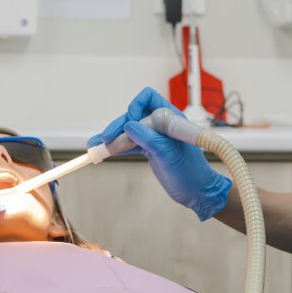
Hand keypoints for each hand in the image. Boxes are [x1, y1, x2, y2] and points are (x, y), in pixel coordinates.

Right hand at [89, 88, 229, 220]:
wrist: (197, 193)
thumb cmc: (191, 173)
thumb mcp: (170, 155)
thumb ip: (150, 139)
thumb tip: (129, 126)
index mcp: (171, 119)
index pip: (149, 99)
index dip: (136, 106)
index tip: (129, 122)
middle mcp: (161, 124)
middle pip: (133, 116)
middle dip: (118, 126)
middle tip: (105, 139)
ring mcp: (154, 137)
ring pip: (128, 131)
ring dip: (112, 137)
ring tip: (94, 146)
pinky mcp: (148, 149)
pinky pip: (128, 143)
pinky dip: (115, 147)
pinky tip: (102, 151)